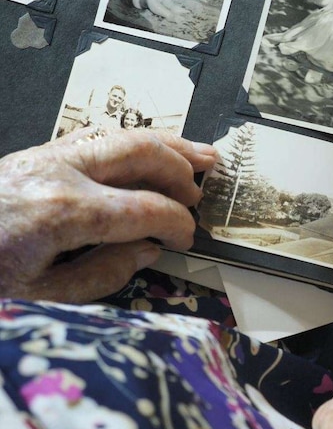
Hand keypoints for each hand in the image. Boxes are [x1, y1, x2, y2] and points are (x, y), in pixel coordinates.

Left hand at [0, 129, 216, 301]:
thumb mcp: (40, 294)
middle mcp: (59, 173)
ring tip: (198, 154)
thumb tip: (147, 251)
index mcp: (65, 212)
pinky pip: (97, 137)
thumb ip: (104, 273)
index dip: (178, 224)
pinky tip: (148, 152)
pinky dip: (132, 143)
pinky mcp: (36, 155)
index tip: (186, 238)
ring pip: (122, 135)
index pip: (148, 207)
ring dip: (165, 144)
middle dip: (181, 171)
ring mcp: (45, 157)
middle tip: (201, 192)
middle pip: (142, 152)